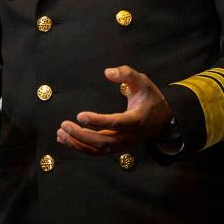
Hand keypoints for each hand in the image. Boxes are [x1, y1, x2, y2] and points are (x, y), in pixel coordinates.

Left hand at [56, 65, 172, 154]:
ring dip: (77, 144)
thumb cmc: (150, 98)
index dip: (98, 121)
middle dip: (81, 135)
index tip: (80, 115)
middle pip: (103, 141)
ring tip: (60, 133)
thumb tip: (108, 72)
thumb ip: (127, 74)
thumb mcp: (143, 81)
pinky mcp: (115, 147)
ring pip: (97, 150)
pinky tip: (65, 139)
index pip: (115, 123)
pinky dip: (80, 147)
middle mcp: (127, 136)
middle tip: (64, 124)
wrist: (162, 120)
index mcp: (135, 120)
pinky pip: (96, 151)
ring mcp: (121, 144)